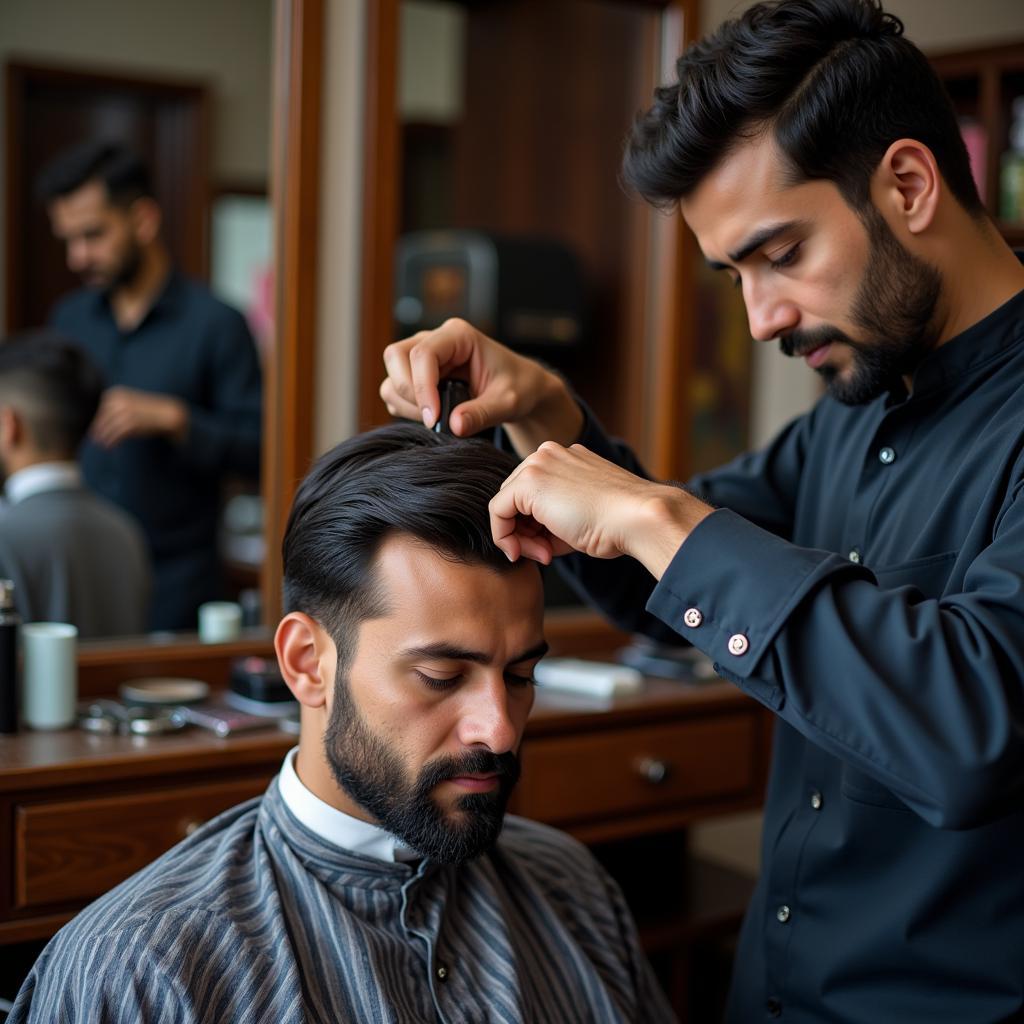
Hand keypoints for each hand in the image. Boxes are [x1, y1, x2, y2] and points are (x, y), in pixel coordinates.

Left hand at [90, 387, 188, 447]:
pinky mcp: (131, 422)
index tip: (96, 431)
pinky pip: (116, 433)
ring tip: (103, 445)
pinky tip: (110, 446)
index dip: (98, 421)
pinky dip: (112, 440)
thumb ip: (116, 409)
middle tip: (95, 440)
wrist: (170, 413)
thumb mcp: (130, 404)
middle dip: (98, 429)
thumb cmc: (149, 412)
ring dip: (104, 437)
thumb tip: (100, 423)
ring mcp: (125, 411)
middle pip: (102, 418)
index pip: (102, 409)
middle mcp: (118, 400)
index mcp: (116, 393)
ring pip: (108, 426)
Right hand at [380, 318, 582, 455]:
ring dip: (406, 403)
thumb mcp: (508, 402)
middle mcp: (435, 340)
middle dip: (408, 392)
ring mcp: (422, 357)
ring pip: (392, 376)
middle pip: (395, 356)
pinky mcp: (416, 375)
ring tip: (437, 419)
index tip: (433, 419)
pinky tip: (434, 416)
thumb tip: (454, 426)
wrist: (519, 388)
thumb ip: (482, 413)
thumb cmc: (517, 386)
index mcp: (458, 335)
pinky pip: (396, 392)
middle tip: (433, 419)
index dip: (421, 387)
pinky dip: (406, 409)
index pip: (423, 354)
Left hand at [489, 442, 713, 577]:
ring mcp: (539, 463)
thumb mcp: (580, 517)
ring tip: (545, 555)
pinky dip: (505, 536)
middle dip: (526, 533)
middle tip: (546, 556)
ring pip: (506, 505)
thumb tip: (531, 540)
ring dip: (519, 538)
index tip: (550, 551)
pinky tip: (527, 552)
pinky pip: (497, 512)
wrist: (637, 517)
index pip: (533, 495)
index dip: (535, 528)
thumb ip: (553, 521)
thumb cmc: (617, 523)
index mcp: (566, 458)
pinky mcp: (529, 481)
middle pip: (516, 499)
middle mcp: (549, 454)